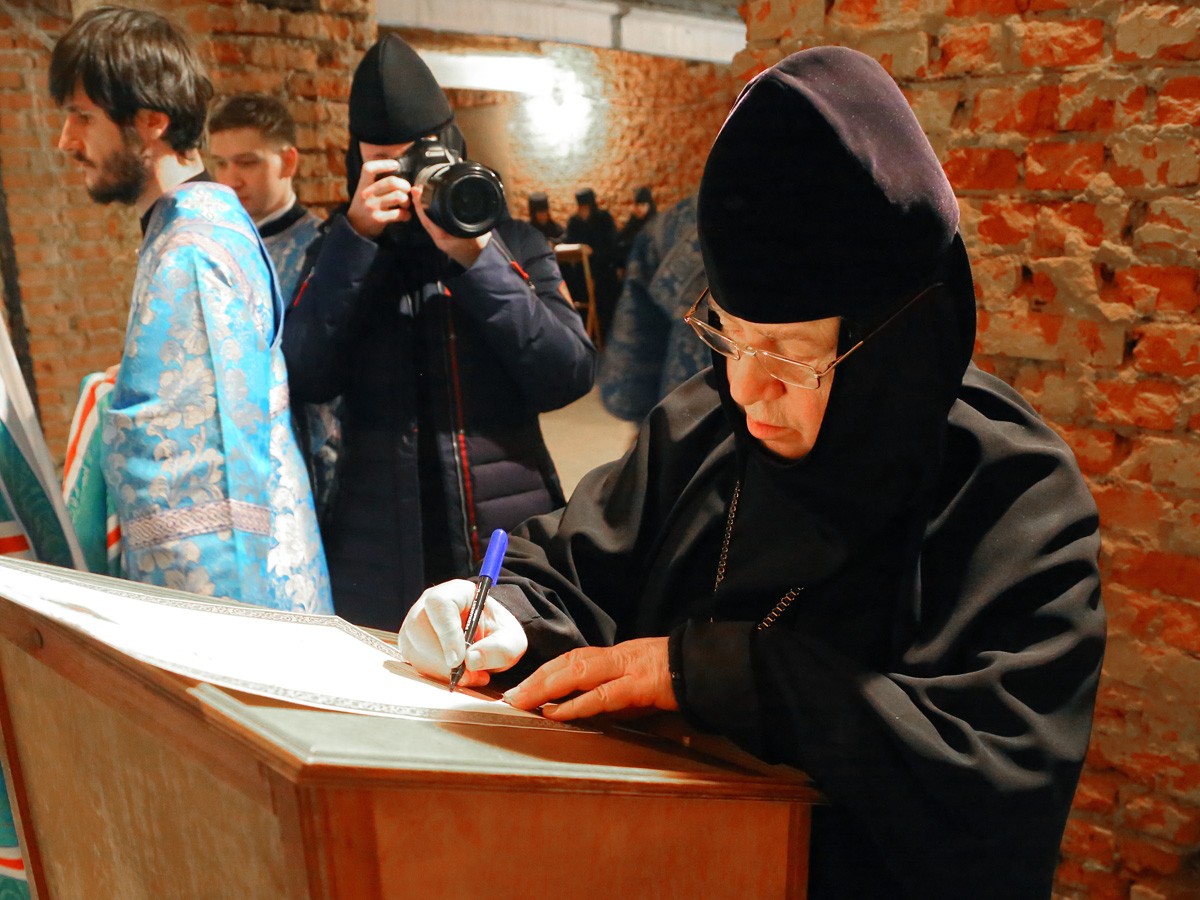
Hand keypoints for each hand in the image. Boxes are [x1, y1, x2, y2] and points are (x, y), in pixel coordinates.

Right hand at [347, 158, 411, 238]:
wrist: (355, 228)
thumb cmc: (365, 207)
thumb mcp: (365, 192)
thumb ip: (377, 183)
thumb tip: (398, 171)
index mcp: (362, 185)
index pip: (369, 168)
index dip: (384, 163)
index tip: (396, 165)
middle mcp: (366, 194)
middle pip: (391, 182)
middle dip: (405, 185)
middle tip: (407, 191)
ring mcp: (372, 206)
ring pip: (398, 196)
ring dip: (407, 201)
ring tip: (406, 204)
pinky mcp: (378, 219)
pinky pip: (399, 213)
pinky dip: (406, 215)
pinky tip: (405, 216)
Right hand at [398, 579, 527, 688]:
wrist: (490, 641)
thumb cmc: (498, 634)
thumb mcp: (511, 640)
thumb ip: (498, 648)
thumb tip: (471, 661)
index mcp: (456, 592)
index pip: (440, 604)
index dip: (446, 633)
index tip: (458, 660)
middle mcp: (429, 605)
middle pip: (419, 627)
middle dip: (441, 659)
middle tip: (467, 676)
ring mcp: (416, 624)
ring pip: (413, 648)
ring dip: (440, 671)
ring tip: (470, 677)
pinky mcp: (412, 645)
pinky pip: (414, 662)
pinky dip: (435, 676)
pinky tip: (457, 677)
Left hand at [410, 183, 491, 268]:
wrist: (481, 263)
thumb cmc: (481, 249)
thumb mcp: (478, 231)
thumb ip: (472, 220)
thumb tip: (470, 206)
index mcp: (444, 237)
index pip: (427, 219)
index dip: (421, 205)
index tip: (417, 191)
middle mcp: (440, 240)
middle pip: (424, 221)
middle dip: (418, 205)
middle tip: (415, 190)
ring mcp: (441, 241)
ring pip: (427, 223)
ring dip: (422, 210)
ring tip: (419, 196)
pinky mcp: (444, 240)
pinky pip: (433, 226)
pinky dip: (429, 216)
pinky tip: (429, 209)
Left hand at [503, 638, 676, 720]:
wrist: (707, 669)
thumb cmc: (673, 678)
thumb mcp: (637, 684)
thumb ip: (611, 693)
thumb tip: (579, 708)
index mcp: (614, 656)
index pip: (571, 659)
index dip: (544, 671)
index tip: (522, 686)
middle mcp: (616, 657)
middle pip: (568, 662)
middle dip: (537, 679)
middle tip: (512, 697)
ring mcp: (627, 668)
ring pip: (579, 672)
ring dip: (547, 687)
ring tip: (524, 702)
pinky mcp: (640, 685)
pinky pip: (603, 695)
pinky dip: (577, 703)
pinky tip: (557, 712)